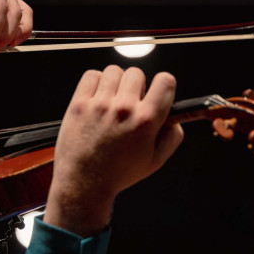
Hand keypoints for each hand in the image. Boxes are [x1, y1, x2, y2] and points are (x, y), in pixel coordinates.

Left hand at [44, 67, 184, 236]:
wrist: (84, 182)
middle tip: (130, 102)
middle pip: (137, 73)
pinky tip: (98, 97)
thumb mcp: (155, 161)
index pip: (165, 81)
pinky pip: (91, 75)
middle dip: (137, 85)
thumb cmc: (118, 174)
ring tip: (112, 100)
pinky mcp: (79, 104)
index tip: (156, 92)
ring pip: (114, 71)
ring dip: (116, 82)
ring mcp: (99, 105)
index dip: (163, 85)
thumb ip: (172, 137)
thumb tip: (174, 119)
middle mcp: (123, 109)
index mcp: (145, 121)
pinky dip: (96, 82)